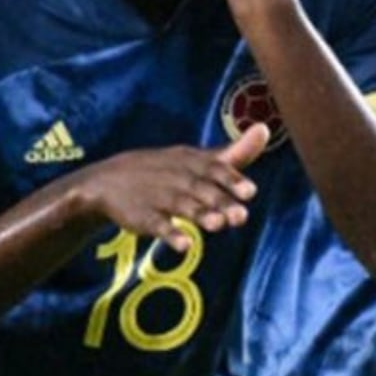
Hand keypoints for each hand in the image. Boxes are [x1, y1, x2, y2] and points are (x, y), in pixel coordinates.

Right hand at [73, 125, 270, 251]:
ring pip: (183, 207)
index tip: (250, 192)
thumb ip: (234, 152)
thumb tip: (266, 129)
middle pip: (203, 190)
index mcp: (192, 162)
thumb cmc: (167, 170)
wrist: (109, 181)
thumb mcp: (197, 158)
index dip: (232, 180)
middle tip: (241, 217)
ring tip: (217, 225)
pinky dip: (170, 234)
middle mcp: (178, 177)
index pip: (214, 169)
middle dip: (221, 202)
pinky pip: (157, 225)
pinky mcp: (143, 218)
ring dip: (200, 215)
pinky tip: (184, 245)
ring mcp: (159, 197)